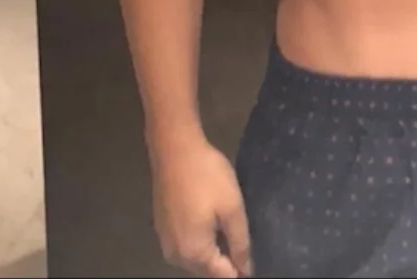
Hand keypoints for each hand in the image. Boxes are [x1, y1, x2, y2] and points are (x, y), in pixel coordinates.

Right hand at [150, 135, 251, 277]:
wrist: (174, 149)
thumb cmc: (207, 177)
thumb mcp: (232, 208)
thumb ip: (240, 243)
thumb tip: (245, 270)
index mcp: (193, 254)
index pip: (222, 276)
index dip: (240, 270)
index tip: (253, 257)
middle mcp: (175, 255)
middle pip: (207, 270)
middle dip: (226, 263)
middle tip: (245, 244)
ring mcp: (166, 241)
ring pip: (196, 258)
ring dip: (214, 252)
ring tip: (232, 233)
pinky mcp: (162, 227)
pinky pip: (186, 244)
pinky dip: (201, 241)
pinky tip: (212, 223)